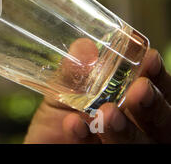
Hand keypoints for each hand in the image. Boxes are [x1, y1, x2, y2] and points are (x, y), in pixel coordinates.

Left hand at [24, 48, 170, 142]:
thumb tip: (84, 48)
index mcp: (137, 105)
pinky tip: (74, 125)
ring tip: (105, 112)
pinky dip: (87, 140)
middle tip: (139, 89)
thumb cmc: (61, 116)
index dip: (158, 76)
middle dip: (153, 104)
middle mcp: (141, 129)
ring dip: (125, 129)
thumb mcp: (64, 91)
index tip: (150, 58)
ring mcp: (125, 148)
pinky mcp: (106, 161)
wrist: (40, 143)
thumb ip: (74, 73)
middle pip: (162, 121)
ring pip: (141, 145)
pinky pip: (101, 154)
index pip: (160, 91)